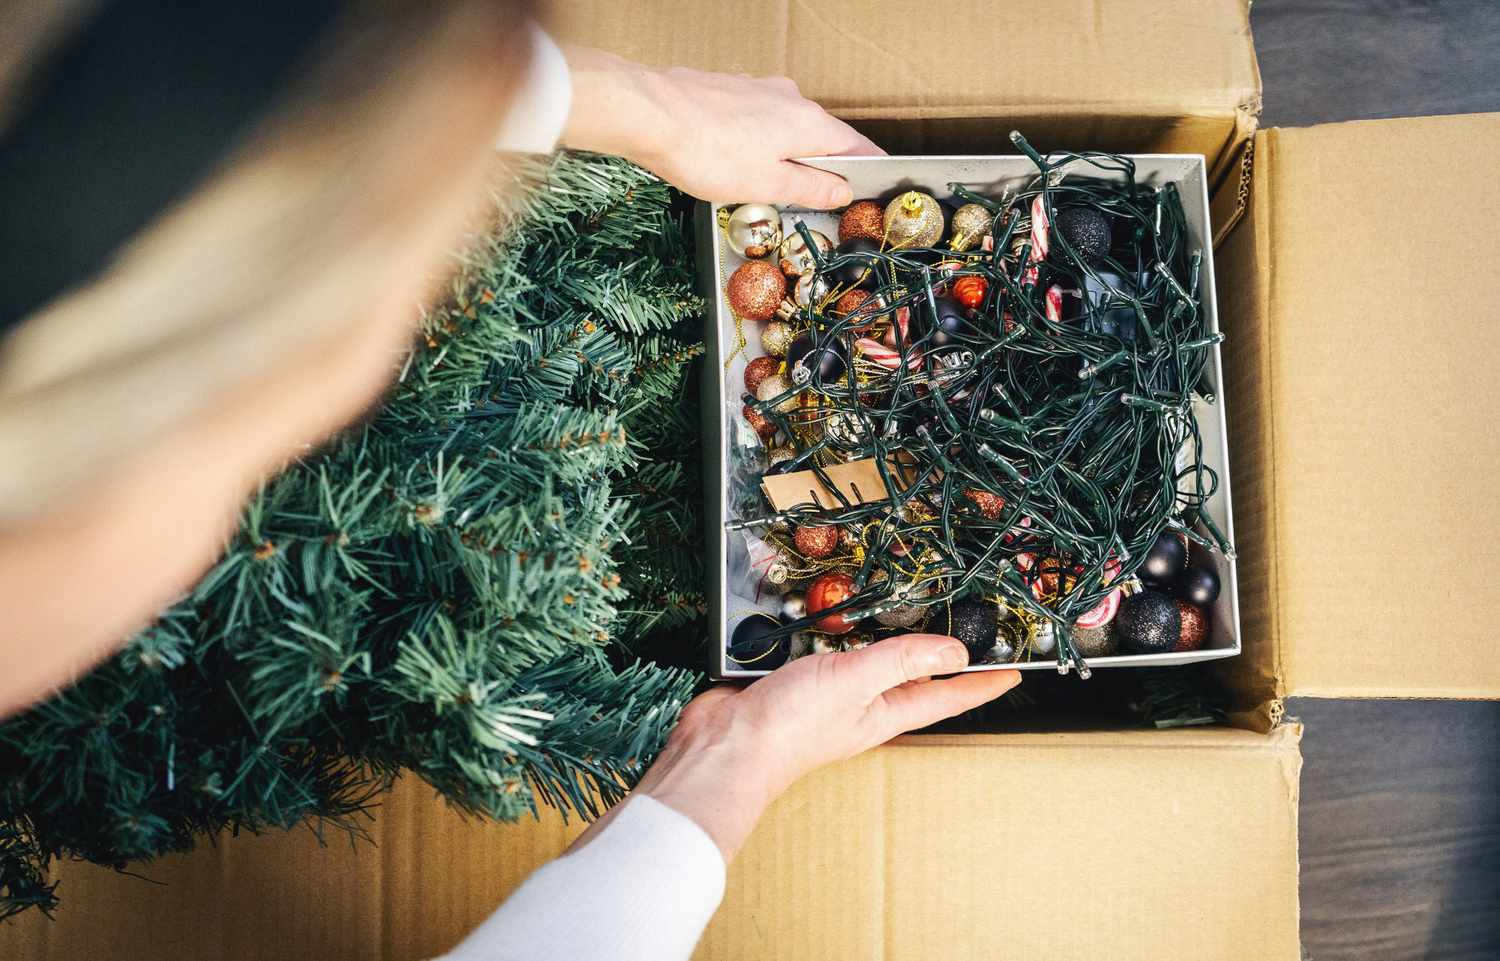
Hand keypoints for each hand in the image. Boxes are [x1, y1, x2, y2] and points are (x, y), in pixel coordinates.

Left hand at [561, 46, 882, 207]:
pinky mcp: (729, 90)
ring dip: (790, 154)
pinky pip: (759, 119)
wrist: (650, 113)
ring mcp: (758, 89)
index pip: (855, 145)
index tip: (877, 182)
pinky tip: (742, 161)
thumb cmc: (709, 152)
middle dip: (825, 164)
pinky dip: (762, 141)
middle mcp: (790, 98)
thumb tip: (841, 189)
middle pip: (821, 135)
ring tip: (778, 186)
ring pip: (787, 126)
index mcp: (808, 122)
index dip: (868, 167)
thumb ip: (810, 188)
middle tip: (825, 197)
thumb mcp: (767, 184)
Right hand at [628, 635, 1019, 860]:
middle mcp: (861, 705)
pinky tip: (830, 620)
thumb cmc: (789, 727)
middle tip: (966, 637)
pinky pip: (823, 652)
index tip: (1012, 672)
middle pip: (910, 678)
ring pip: (866, 661)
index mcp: (885, 712)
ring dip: (883, 640)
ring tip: (911, 620)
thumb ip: (904, 660)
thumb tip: (955, 651)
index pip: (945, 697)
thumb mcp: (857, 682)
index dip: (981, 683)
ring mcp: (826, 694)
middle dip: (937, 660)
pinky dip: (831, 633)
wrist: (724, 746)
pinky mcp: (793, 679)